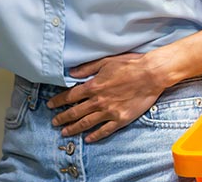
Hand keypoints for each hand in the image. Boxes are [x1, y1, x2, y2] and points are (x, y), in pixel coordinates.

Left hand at [46, 53, 164, 142]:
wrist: (150, 75)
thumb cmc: (129, 65)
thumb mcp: (105, 61)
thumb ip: (86, 69)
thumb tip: (71, 74)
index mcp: (93, 86)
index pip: (70, 96)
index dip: (58, 101)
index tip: (50, 105)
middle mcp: (98, 101)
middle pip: (75, 112)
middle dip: (62, 118)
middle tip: (53, 122)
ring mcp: (109, 112)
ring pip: (87, 123)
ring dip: (74, 128)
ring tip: (65, 132)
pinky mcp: (120, 120)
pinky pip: (105, 130)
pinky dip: (95, 136)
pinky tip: (88, 139)